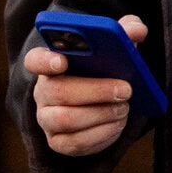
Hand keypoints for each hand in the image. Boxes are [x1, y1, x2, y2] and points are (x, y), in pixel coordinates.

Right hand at [26, 14, 149, 155]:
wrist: (106, 104)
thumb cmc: (106, 71)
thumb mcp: (115, 49)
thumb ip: (124, 33)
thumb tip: (136, 30)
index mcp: (50, 63)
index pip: (35, 60)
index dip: (45, 61)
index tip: (62, 61)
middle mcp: (43, 91)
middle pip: (57, 91)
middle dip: (95, 90)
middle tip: (125, 89)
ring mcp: (47, 118)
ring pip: (66, 119)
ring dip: (101, 114)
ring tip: (124, 107)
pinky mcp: (58, 142)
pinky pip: (75, 142)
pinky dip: (101, 133)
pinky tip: (117, 123)